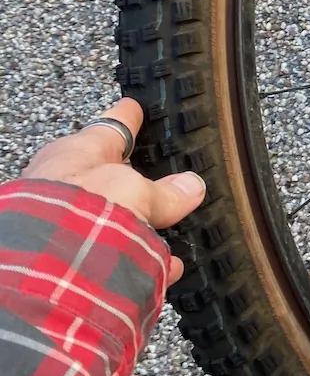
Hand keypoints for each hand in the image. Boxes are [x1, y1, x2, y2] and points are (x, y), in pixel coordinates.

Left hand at [22, 98, 202, 284]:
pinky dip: (143, 255)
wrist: (50, 268)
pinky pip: (118, 252)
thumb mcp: (135, 190)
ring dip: (137, 216)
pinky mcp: (75, 256)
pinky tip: (167, 264)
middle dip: (129, 171)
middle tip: (154, 168)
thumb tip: (192, 187)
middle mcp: (67, 185)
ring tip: (167, 220)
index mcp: (76, 154)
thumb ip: (165, 192)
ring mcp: (68, 221)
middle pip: (105, 172)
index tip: (133, 106)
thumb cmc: (82, 210)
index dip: (126, 117)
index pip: (109, 127)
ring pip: (111, 212)